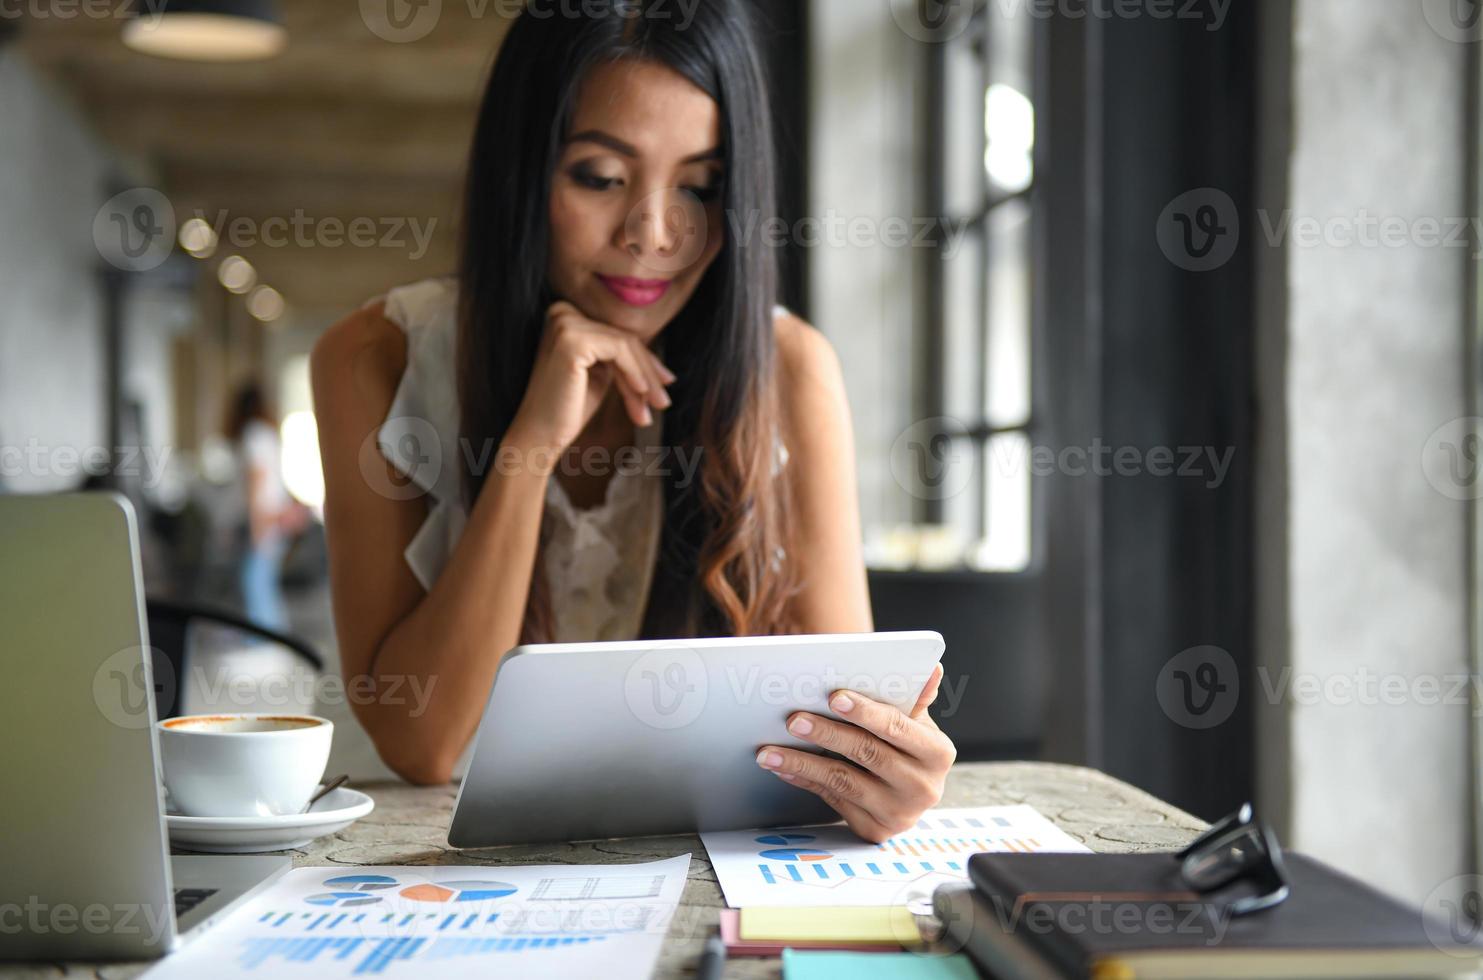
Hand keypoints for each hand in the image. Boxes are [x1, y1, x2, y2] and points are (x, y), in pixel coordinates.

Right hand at [504, 301, 675, 456]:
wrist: (539, 436)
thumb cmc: (568, 410)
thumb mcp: (601, 376)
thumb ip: (621, 359)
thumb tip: (662, 368)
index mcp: (566, 317)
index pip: (616, 335)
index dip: (644, 361)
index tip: (666, 383)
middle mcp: (561, 312)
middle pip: (622, 338)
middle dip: (648, 372)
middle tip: (663, 401)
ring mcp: (564, 322)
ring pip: (625, 344)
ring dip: (645, 379)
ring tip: (655, 406)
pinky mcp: (571, 339)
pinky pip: (619, 350)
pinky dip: (635, 372)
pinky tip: (641, 394)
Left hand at [755, 663, 956, 842]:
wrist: (909, 794)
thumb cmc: (908, 747)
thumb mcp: (916, 723)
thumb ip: (915, 698)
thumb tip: (931, 667)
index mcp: (937, 753)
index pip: (896, 726)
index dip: (864, 712)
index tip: (833, 697)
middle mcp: (923, 787)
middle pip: (866, 753)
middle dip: (826, 734)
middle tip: (793, 720)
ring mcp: (899, 813)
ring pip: (842, 781)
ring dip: (802, 763)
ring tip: (770, 751)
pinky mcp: (875, 830)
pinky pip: (833, 800)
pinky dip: (805, 782)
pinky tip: (783, 769)